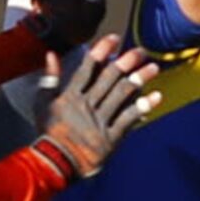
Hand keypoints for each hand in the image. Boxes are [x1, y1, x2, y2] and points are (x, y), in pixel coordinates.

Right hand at [34, 35, 159, 180]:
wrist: (56, 162)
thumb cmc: (49, 132)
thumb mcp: (42, 102)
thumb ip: (50, 78)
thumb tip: (51, 54)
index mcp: (71, 95)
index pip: (88, 67)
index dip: (102, 50)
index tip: (114, 38)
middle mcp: (87, 104)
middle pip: (110, 77)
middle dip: (126, 61)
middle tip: (141, 51)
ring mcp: (100, 120)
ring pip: (122, 95)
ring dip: (139, 79)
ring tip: (153, 68)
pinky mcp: (110, 137)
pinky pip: (129, 118)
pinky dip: (143, 107)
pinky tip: (156, 97)